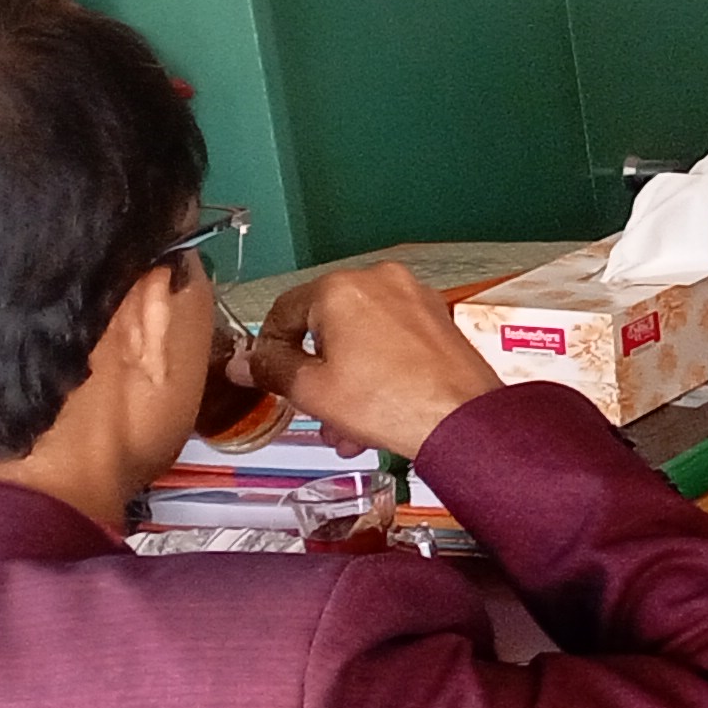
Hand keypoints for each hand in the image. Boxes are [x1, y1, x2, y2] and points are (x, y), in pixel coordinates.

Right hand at [241, 264, 500, 461]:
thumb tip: (245, 363)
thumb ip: (272, 370)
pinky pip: (391, 342)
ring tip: (345, 425)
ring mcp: (413, 299)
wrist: (462, 420)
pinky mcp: (437, 320)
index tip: (267, 373)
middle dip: (316, 374)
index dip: (268, 348)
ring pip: (360, 339)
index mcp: (341, 289)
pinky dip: (377, 372)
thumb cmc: (395, 402)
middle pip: (326, 327)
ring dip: (345, 381)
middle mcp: (380, 282)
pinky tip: (373, 414)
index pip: (283, 311)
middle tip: (312, 405)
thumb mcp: (313, 391)